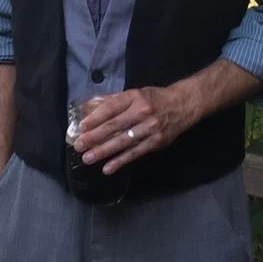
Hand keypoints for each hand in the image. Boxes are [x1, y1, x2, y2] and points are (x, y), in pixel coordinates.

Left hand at [73, 86, 199, 174]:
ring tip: (88, 158)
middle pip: (114, 126)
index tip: (82, 127)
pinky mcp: (155, 142)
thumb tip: (90, 107)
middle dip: (94, 137)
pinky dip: (120, 161)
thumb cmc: (155, 99)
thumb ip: (114, 101)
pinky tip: (107, 168)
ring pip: (123, 142)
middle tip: (79, 146)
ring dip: (104, 151)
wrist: (183, 105)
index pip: (111, 108)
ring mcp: (150, 128)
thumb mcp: (136, 93)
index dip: (95, 118)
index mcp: (134, 97)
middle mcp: (142, 112)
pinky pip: (135, 153)